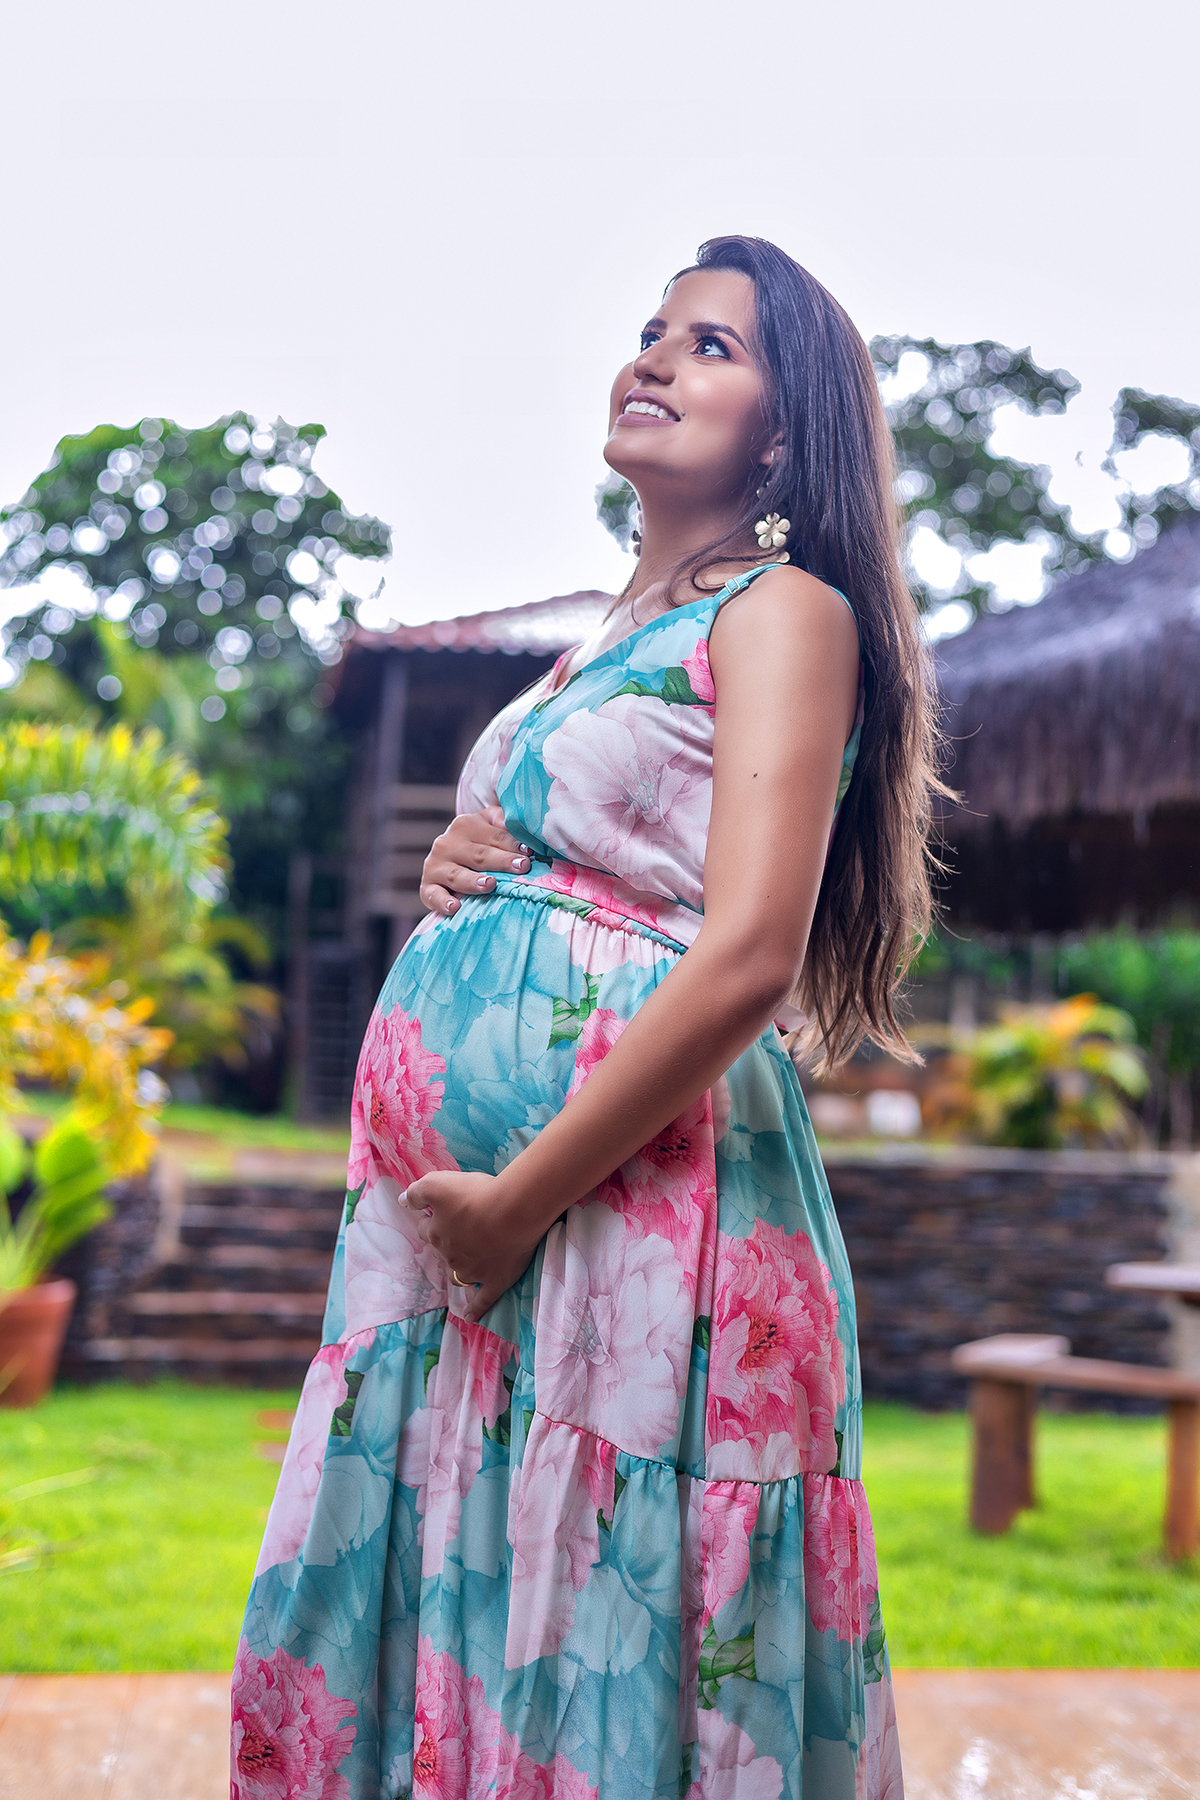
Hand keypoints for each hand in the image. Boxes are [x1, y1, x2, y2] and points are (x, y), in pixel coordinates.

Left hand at [404, 1169, 541, 1320]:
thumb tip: (402, 1202)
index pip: (425, 1229)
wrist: (512, 1211)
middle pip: (441, 1251)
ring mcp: (472, 1272)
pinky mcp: (495, 1280)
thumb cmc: (475, 1194)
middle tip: (459, 1229)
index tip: (439, 1212)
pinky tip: (469, 1317)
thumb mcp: (437, 1183)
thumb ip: (416, 1192)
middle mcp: (450, 1255)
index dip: (431, 1220)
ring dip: (457, 1269)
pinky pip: (483, 1300)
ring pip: (457, 1275)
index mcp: (437, 1232)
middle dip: (445, 1243)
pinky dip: (475, 1309)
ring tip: (463, 1261)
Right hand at [419, 805, 532, 917]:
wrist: (446, 860)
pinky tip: (455, 907)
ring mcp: (435, 865)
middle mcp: (447, 843)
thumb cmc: (479, 843)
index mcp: (465, 825)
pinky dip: (443, 902)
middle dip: (500, 861)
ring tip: (490, 885)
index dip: (512, 844)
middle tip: (521, 867)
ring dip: (473, 881)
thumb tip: (524, 823)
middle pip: (479, 855)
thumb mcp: (489, 826)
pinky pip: (433, 895)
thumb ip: (504, 821)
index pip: (494, 836)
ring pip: (457, 875)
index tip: (529, 854)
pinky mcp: (426, 887)